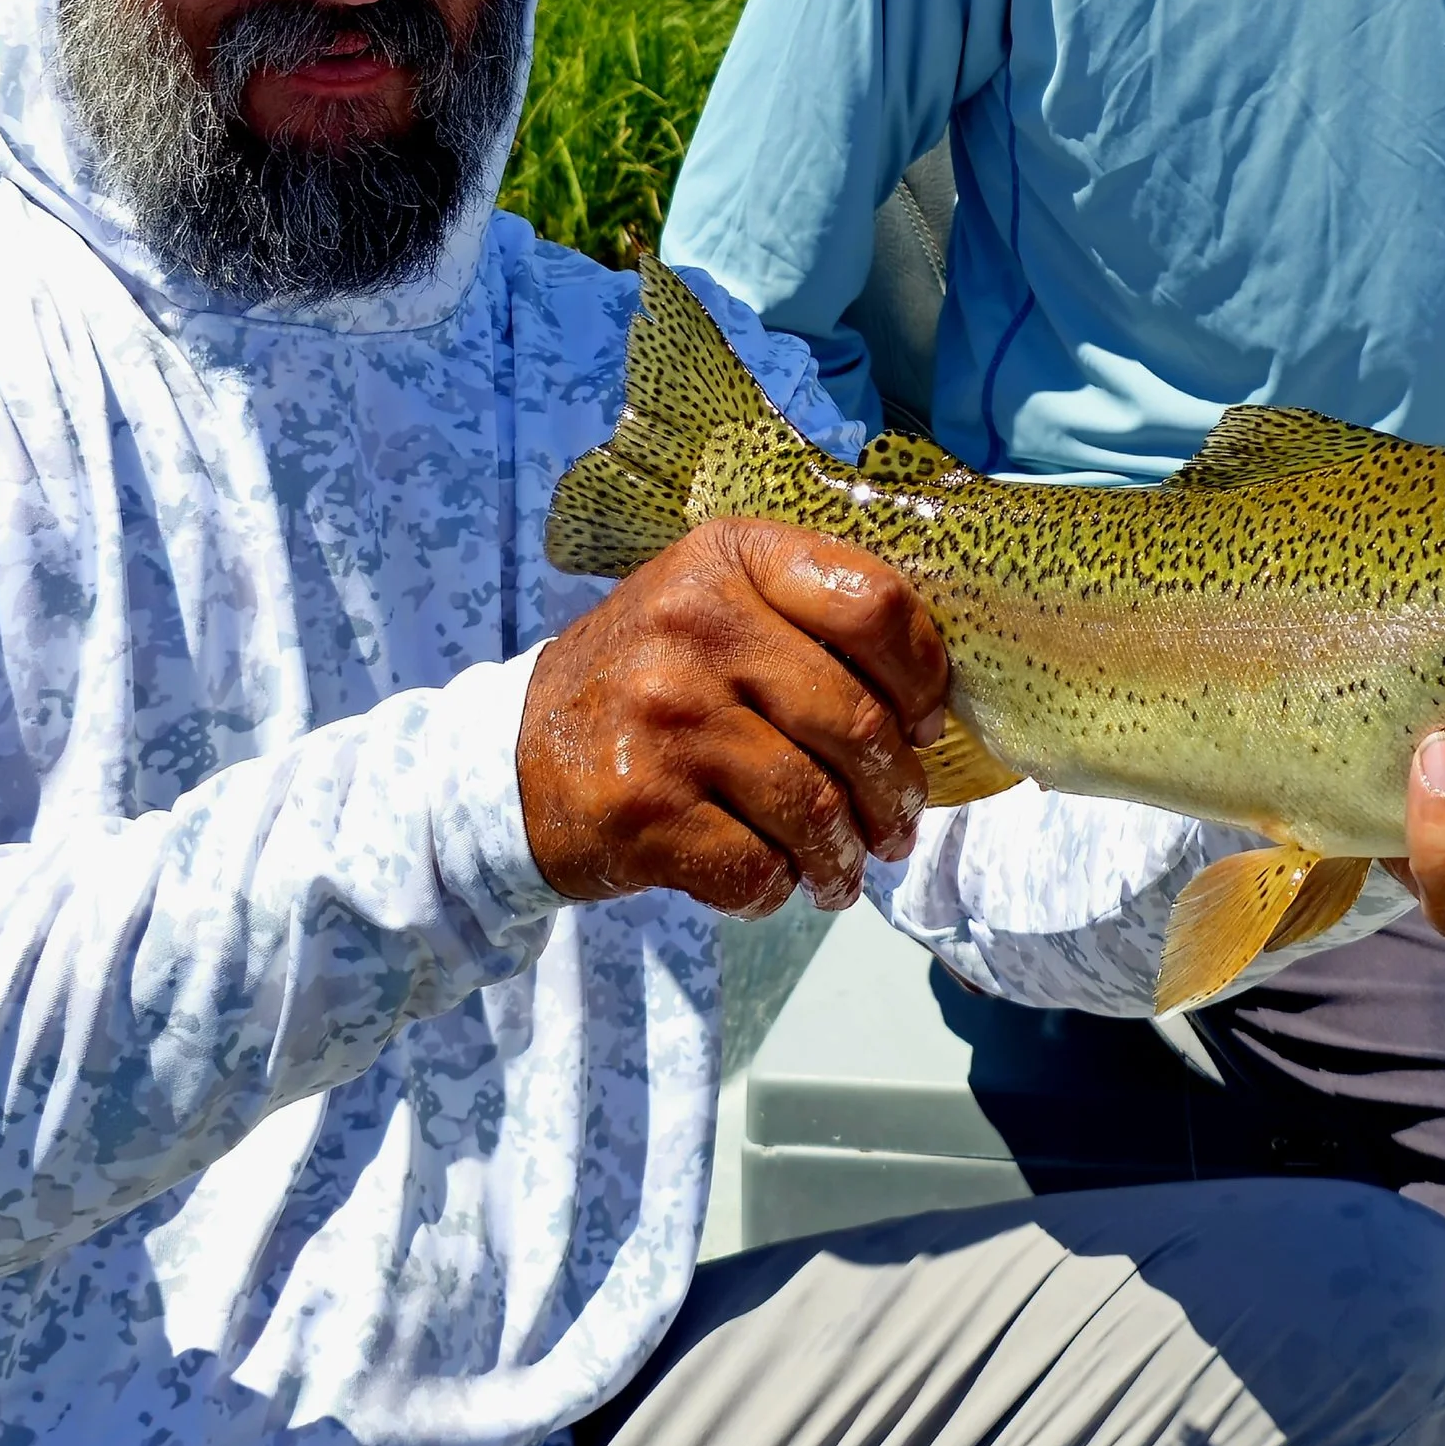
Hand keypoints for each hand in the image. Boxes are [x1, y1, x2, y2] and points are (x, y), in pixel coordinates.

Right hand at [517, 520, 950, 918]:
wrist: (511, 754)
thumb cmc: (649, 678)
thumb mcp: (714, 603)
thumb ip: (809, 621)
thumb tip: (933, 703)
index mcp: (731, 558)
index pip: (873, 603)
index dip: (923, 675)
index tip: (924, 723)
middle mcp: (696, 624)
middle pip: (856, 720)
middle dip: (897, 791)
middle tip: (899, 824)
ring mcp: (667, 718)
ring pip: (815, 805)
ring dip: (847, 854)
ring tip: (846, 869)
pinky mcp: (643, 809)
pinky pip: (757, 866)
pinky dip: (782, 887)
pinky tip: (777, 881)